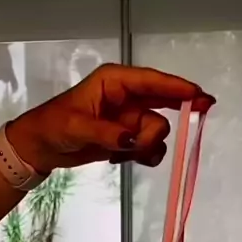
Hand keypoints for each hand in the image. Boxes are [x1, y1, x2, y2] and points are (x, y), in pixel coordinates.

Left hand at [6, 63, 214, 174]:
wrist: (42, 147)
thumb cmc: (54, 127)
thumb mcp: (76, 127)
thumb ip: (106, 132)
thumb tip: (131, 139)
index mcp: (115, 82)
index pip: (152, 82)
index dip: (178, 88)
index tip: (200, 97)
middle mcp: (127, 98)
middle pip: (162, 109)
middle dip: (155, 130)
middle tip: (141, 146)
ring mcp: (130, 119)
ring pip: (157, 133)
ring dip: (145, 148)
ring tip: (120, 154)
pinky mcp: (128, 139)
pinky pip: (149, 149)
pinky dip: (141, 157)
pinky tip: (119, 159)